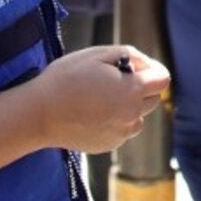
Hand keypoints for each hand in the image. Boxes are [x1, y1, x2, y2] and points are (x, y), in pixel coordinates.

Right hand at [35, 45, 168, 153]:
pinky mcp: (108, 145)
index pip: (162, 79)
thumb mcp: (98, 54)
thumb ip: (129, 55)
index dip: (152, 69)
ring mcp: (120, 134)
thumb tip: (145, 65)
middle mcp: (131, 116)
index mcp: (131, 91)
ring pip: (138, 116)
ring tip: (100, 98)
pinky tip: (92, 113)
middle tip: (113, 80)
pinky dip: (114, 121)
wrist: (38, 114)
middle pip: (152, 99)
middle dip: (141, 87)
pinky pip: (121, 130)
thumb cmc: (66, 79)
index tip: (136, 67)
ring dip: (128, 106)